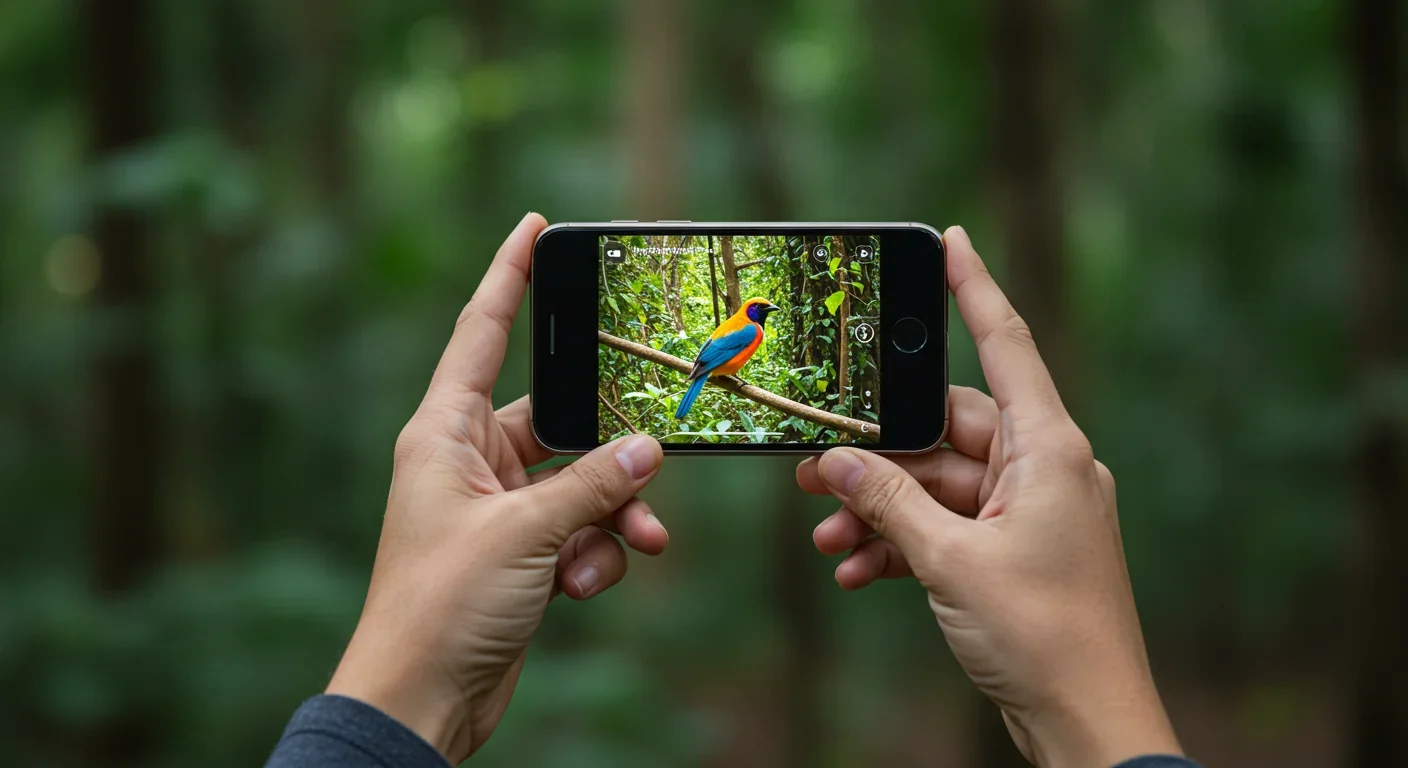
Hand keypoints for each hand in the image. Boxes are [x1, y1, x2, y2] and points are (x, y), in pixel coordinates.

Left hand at [326, 213, 669, 762]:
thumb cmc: (439, 607)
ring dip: (613, 513)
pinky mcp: (521, 551)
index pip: (481, 333)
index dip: (509, 275)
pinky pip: (580, 528)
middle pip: (561, 420)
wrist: (420, 700)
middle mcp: (469, 460)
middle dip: (611, 448)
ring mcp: (497, 508)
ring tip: (633, 543)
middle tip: (655, 446)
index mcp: (443, 433)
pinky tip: (586, 585)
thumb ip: (591, 486)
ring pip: (583, 481)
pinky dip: (596, 552)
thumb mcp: (523, 535)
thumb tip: (647, 451)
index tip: (534, 225)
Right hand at [797, 227, 1179, 766]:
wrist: (1087, 721)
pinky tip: (855, 572)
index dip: (975, 290)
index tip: (952, 241)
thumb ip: (888, 504)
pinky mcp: (1014, 553)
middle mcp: (1045, 470)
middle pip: (947, 433)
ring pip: (939, 487)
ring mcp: (1030, 514)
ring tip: (826, 536)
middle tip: (813, 469)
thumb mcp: (950, 562)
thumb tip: (837, 464)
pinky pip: (947, 529)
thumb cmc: (1044, 637)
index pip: (1006, 346)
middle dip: (877, 456)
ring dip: (881, 511)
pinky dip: (903, 545)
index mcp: (1051, 450)